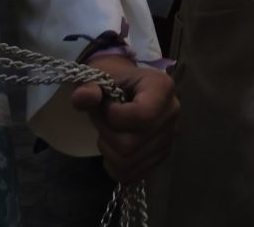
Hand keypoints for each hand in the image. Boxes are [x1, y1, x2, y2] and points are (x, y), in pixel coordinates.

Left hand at [70, 58, 178, 183]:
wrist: (129, 90)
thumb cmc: (116, 83)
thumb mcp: (102, 79)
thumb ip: (90, 89)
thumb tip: (82, 97)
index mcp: (163, 88)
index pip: (139, 116)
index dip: (113, 116)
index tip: (108, 104)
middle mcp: (172, 113)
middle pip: (129, 144)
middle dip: (106, 134)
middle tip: (104, 121)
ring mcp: (169, 138)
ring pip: (127, 162)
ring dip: (108, 151)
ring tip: (109, 134)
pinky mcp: (161, 157)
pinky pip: (131, 175)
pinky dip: (115, 166)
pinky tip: (114, 149)